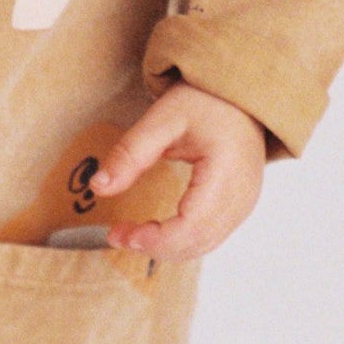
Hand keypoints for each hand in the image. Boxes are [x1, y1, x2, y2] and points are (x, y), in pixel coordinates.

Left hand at [92, 80, 267, 261]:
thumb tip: (99, 186)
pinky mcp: (239, 206)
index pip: (190, 226)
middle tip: (117, 234)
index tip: (121, 234)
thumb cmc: (208, 100)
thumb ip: (130, 153)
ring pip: (203, 246)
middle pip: (196, 243)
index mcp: (226, 173)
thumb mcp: (162, 118)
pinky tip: (156, 229)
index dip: (155, 239)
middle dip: (153, 247)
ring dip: (165, 247)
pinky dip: (180, 240)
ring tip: (130, 233)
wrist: (240, 96)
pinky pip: (210, 236)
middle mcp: (242, 196)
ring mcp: (244, 204)